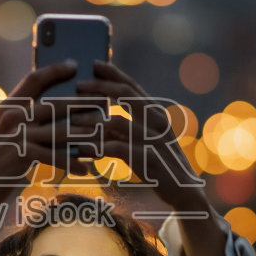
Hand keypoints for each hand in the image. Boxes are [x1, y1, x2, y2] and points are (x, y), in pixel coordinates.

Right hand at [0, 60, 96, 201]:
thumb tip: (69, 109)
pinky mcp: (18, 155)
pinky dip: (71, 163)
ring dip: (84, 136)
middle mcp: (10, 117)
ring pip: (58, 131)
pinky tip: (85, 168)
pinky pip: (53, 156)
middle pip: (53, 104)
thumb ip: (33, 121)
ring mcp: (14, 135)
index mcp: (9, 106)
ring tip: (103, 139)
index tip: (75, 65)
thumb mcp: (13, 134)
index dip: (54, 70)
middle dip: (82, 103)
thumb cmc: (3, 160)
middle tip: (104, 101)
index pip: (33, 79)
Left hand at [77, 61, 207, 210]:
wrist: (183, 191)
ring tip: (72, 119)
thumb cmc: (157, 164)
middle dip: (99, 87)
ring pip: (118, 121)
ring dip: (92, 119)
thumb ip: (120, 127)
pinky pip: (118, 149)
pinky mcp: (149, 160)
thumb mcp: (139, 140)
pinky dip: (98, 147)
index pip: (132, 85)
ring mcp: (154, 139)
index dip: (113, 73)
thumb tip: (92, 116)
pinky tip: (82, 149)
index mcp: (155, 113)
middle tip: (77, 86)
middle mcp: (157, 121)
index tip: (93, 63)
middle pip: (125, 94)